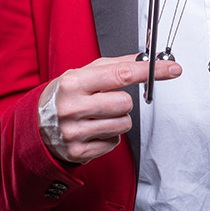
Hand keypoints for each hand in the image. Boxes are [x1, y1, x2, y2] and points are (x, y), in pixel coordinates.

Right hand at [38, 55, 181, 162]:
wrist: (37, 122)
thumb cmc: (67, 94)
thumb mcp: (85, 72)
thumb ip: (117, 65)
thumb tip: (147, 59)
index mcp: (74, 82)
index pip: (122, 74)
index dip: (151, 71)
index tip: (172, 69)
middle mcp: (72, 107)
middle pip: (125, 103)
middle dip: (122, 102)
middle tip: (106, 101)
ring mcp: (73, 131)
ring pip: (123, 124)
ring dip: (118, 120)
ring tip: (98, 116)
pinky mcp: (78, 151)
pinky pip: (114, 142)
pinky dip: (109, 136)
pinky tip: (93, 129)